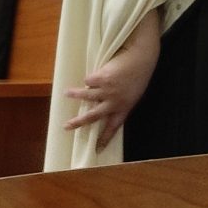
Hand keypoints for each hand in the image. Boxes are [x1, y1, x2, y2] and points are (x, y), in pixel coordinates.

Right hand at [63, 12, 160, 151]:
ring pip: (85, 96)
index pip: (113, 128)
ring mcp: (107, 90)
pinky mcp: (102, 78)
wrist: (141, 58)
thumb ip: (118, 102)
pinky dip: (91, 78)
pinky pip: (89, 80)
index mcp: (124, 108)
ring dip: (74, 94)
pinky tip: (96, 73)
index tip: (97, 149)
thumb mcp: (132, 94)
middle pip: (92, 117)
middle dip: (78, 122)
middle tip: (66, 126)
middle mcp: (114, 102)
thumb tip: (100, 104)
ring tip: (66, 93)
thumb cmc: (138, 75)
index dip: (104, 139)